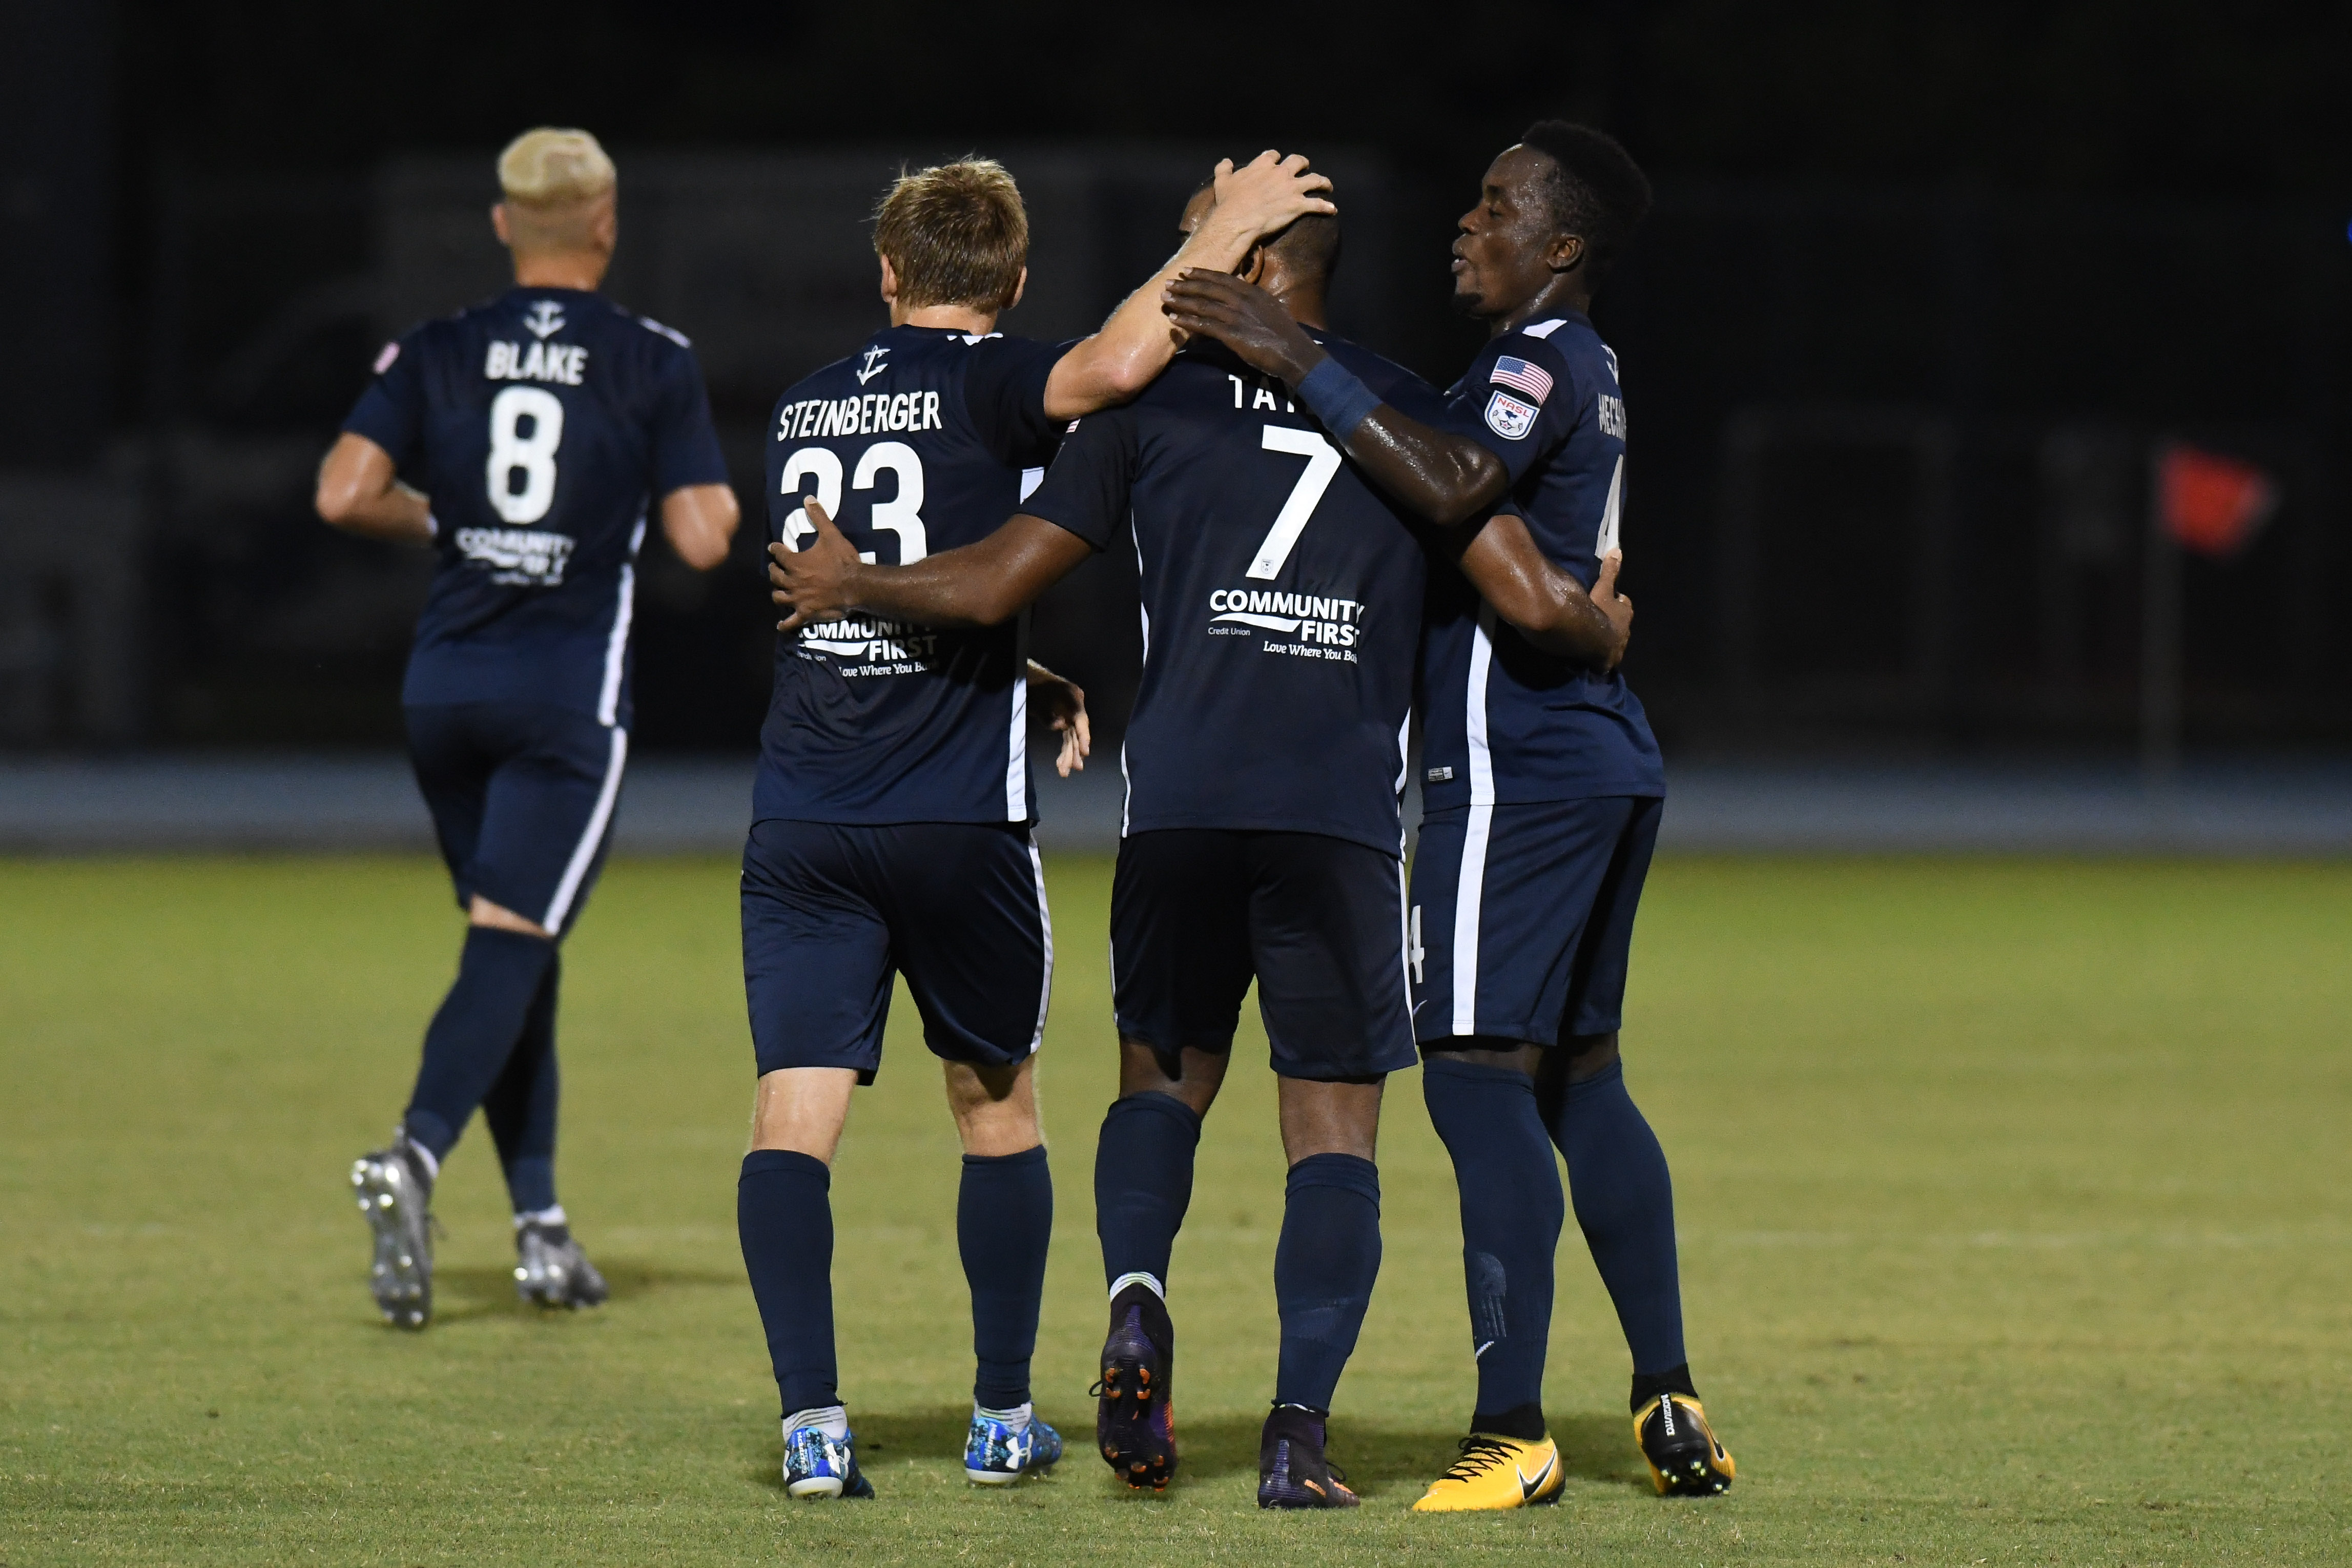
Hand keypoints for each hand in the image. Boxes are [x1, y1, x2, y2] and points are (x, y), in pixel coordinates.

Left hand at [766, 499, 862, 632]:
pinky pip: (792, 621)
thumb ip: (818, 517)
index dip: (776, 549)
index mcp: (795, 562)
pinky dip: (785, 624)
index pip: (779, 554)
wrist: (856, 585)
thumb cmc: (843, 560)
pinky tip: (780, 625)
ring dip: (777, 593)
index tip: (774, 547)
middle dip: (774, 571)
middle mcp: (792, 581)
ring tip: (778, 591)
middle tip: (776, 568)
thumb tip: (808, 498)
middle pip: (775, 576)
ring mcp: (798, 599)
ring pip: (779, 597)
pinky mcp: (807, 612)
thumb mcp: (831, 534)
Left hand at [1025, 660, 1090, 776]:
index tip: (1085, 752)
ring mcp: (1071, 713)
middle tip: (1075, 768)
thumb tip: (1062, 726)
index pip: (1081, 719)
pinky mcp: (1065, 719)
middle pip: (1078, 731)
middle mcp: (1076, 705)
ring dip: (1069, 754)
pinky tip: (1061, 764)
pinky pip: (1067, 737)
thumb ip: (1049, 715)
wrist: (1028, 678)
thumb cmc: (1031, 687)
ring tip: (1064, 772)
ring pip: (1072, 737)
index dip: (1084, 737)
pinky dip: (1064, 749)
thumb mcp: (1036, 702)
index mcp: (1072, 696)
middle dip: (1075, 751)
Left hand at [1163, 270, 1326, 384]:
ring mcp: (1237, 316)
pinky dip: (1188, 321)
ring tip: (1165, 299)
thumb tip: (1246, 298)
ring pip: (1203, 305)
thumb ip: (1256, 301)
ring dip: (1182, 301)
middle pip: (1208, 289)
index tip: (1187, 271)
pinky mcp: (1233, 334)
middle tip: (1169, 283)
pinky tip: (1174, 319)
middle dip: (1186, 285)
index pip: (1222, 279)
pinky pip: (1205, 325)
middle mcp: (1243, 300)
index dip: (1202, 274)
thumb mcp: (1272, 309)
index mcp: (1252, 292)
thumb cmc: (1286, 335)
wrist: (1295, 352)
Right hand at [1198, 151, 1335, 248]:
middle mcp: (1280, 173)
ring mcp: (1291, 188)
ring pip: (1314, 180)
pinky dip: (1326, 207)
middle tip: (1305, 168)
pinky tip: (1332, 209)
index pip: (1273, 155)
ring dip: (1323, 182)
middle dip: (1302, 164)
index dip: (1276, 158)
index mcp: (1263, 165)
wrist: (1237, 221)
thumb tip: (1226, 161)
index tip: (1276, 161)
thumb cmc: (1229, 203)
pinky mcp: (1298, 205)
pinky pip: (1317, 205)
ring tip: (1327, 186)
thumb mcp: (1222, 182)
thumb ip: (1224, 169)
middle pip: (1298, 162)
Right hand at [1591, 550, 1632, 671]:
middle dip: (1613, 622)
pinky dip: (1601, 655)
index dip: (1617, 602)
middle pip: (1621, 623)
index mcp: (1625, 613)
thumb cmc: (1600, 612)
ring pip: (1615, 641)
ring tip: (1594, 637)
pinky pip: (1606, 658)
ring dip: (1607, 639)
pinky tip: (1592, 655)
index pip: (1624, 604)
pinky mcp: (1609, 661)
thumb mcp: (1603, 589)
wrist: (1594, 640)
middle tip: (1600, 619)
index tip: (1608, 600)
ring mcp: (1618, 647)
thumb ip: (1610, 571)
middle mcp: (1626, 631)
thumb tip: (1618, 550)